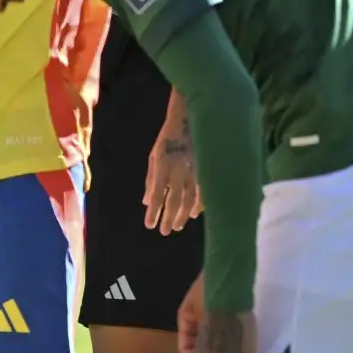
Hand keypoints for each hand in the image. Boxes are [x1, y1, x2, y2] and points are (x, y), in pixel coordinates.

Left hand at [145, 115, 202, 234]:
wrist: (189, 120)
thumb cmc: (168, 140)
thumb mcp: (154, 157)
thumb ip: (151, 180)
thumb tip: (147, 202)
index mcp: (163, 166)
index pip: (158, 195)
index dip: (154, 212)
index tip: (149, 225)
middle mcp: (179, 171)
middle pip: (174, 201)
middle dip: (169, 218)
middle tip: (165, 231)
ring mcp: (194, 171)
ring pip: (190, 200)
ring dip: (183, 215)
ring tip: (177, 226)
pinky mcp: (205, 170)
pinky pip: (204, 192)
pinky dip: (199, 205)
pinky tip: (194, 214)